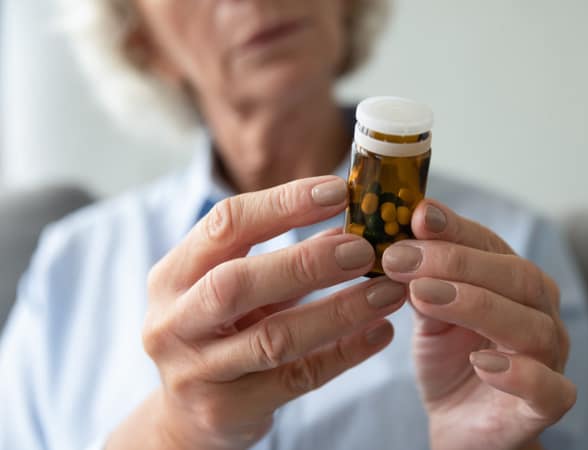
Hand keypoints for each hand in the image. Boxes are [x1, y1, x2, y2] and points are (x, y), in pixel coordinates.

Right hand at [108, 176, 405, 449]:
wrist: (187, 417)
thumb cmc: (219, 334)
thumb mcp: (237, 289)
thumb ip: (284, 258)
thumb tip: (351, 225)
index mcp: (173, 275)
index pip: (225, 225)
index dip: (283, 204)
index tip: (340, 191)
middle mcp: (173, 321)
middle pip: (237, 283)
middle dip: (307, 262)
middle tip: (366, 250)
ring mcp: (195, 371)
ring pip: (274, 338)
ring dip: (340, 311)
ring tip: (389, 292)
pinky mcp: (226, 411)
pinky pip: (297, 379)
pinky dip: (345, 353)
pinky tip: (380, 333)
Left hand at [382, 199, 574, 449]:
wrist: (460, 423)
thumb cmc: (451, 360)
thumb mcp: (428, 312)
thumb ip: (422, 280)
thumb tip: (401, 244)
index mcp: (514, 282)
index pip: (491, 244)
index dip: (455, 228)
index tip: (417, 215)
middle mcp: (540, 313)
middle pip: (518, 277)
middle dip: (457, 263)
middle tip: (402, 258)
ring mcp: (550, 359)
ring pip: (532, 326)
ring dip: (475, 306)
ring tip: (424, 296)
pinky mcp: (547, 404)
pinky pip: (548, 388)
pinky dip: (519, 374)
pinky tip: (480, 363)